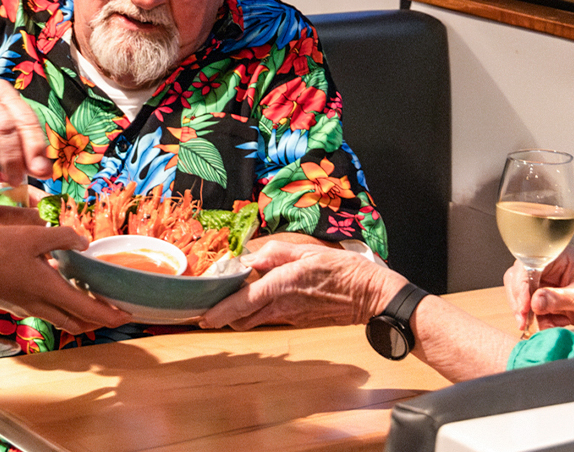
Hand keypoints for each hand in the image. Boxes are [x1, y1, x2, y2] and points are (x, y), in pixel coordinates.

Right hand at [0, 225, 130, 333]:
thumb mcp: (33, 235)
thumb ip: (62, 238)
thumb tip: (84, 242)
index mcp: (50, 291)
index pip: (88, 311)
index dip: (110, 316)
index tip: (127, 317)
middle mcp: (40, 306)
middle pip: (76, 323)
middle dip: (97, 322)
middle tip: (112, 314)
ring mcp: (25, 309)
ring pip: (59, 320)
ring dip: (78, 317)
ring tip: (88, 305)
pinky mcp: (13, 306)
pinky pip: (44, 312)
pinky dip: (59, 309)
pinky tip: (55, 291)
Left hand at [198, 240, 404, 330]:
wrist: (370, 296)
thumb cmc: (344, 271)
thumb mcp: (310, 252)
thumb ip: (278, 253)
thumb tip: (251, 257)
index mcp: (282, 286)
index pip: (242, 303)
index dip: (220, 312)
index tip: (203, 317)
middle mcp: (282, 306)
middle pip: (242, 319)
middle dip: (223, 316)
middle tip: (208, 306)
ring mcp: (289, 316)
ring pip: (254, 321)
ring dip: (238, 316)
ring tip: (228, 301)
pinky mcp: (297, 320)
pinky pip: (269, 318)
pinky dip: (256, 312)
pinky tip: (257, 299)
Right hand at [504, 250, 573, 332]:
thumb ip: (557, 299)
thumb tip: (534, 302)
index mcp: (557, 258)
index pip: (528, 267)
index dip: (522, 286)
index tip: (524, 306)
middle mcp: (548, 269)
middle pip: (519, 280)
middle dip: (520, 301)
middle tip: (523, 319)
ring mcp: (546, 285)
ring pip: (522, 297)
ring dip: (528, 314)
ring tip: (543, 325)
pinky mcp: (547, 300)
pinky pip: (533, 311)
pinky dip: (540, 321)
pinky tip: (556, 324)